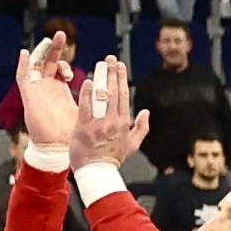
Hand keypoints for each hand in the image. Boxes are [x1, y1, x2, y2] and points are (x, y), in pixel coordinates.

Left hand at [71, 51, 147, 169]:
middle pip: (114, 92)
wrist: (98, 172)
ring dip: (101, 79)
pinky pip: (86, 107)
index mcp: (124, 123)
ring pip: (101, 97)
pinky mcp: (84, 127)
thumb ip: (141, 127)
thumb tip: (146, 112)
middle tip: (110, 59)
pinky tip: (87, 81)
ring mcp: (99, 124)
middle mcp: (113, 121)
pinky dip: (87, 93)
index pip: (124, 95)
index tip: (120, 66)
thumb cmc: (113, 159)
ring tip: (100, 65)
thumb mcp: (133, 145)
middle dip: (112, 73)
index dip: (122, 79)